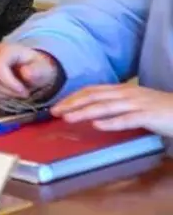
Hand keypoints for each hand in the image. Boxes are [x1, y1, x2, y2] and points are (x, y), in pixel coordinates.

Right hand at [0, 42, 62, 101]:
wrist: (27, 66)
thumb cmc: (35, 67)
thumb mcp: (44, 68)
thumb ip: (38, 71)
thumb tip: (26, 73)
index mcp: (5, 49)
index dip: (10, 83)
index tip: (24, 92)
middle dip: (9, 92)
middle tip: (23, 94)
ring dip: (3, 95)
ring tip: (16, 92)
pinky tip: (6, 92)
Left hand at [52, 84, 172, 136]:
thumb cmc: (160, 110)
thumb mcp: (134, 103)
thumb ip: (116, 105)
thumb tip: (94, 112)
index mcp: (122, 90)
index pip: (92, 90)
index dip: (73, 97)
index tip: (57, 105)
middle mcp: (127, 94)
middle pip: (94, 96)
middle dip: (72, 103)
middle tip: (54, 112)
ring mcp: (138, 104)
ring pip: (106, 107)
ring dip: (85, 112)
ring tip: (68, 118)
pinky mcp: (149, 116)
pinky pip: (127, 119)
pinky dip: (111, 122)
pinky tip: (98, 126)